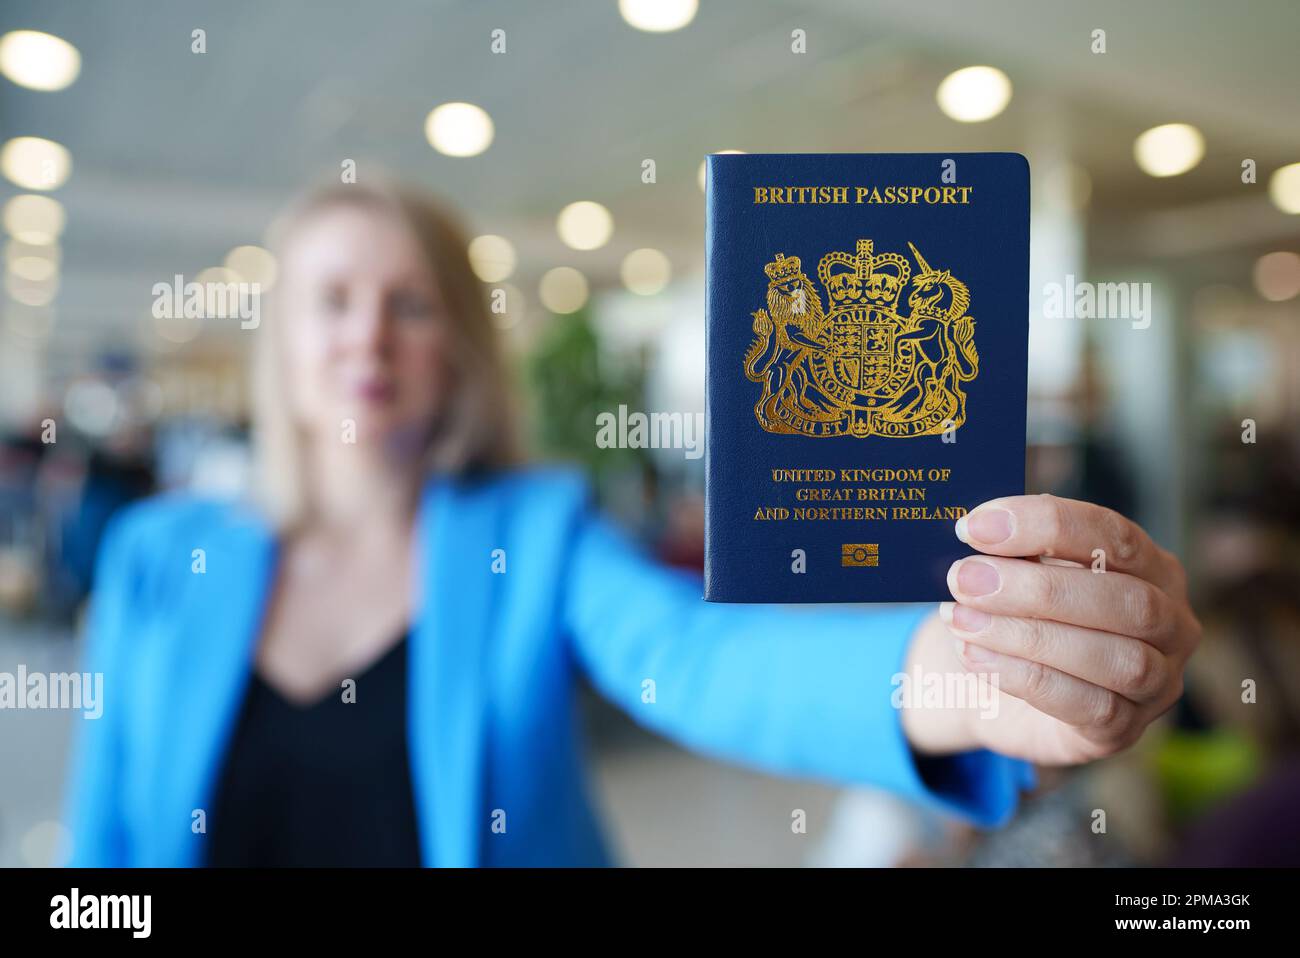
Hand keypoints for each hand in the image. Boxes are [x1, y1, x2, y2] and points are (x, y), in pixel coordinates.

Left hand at [901, 494, 1200, 765]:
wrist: (1005, 692)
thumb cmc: (1023, 616)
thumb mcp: (1020, 576)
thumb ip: (1014, 554)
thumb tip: (976, 531)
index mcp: (1153, 567)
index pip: (1115, 535)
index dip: (1046, 525)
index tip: (975, 526)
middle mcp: (1172, 623)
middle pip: (1126, 600)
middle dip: (1037, 587)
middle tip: (965, 578)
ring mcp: (1158, 682)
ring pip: (1115, 658)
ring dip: (1028, 636)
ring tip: (961, 620)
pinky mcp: (1123, 730)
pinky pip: (1087, 706)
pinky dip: (1024, 677)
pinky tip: (975, 656)